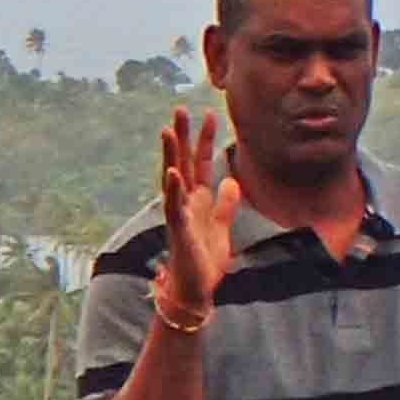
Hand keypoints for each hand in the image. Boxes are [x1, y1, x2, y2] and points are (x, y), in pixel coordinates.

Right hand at [156, 109, 238, 319]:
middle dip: (182, 136)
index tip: (209, 114)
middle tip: (180, 108)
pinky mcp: (178, 230)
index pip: (201, 163)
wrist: (195, 291)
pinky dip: (172, 189)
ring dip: (170, 154)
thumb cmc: (204, 262)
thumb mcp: (221, 227)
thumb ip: (225, 205)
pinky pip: (174, 206)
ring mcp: (179, 214)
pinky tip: (171, 172)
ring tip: (167, 130)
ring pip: (173, 178)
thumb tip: (232, 182)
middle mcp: (186, 202)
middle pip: (183, 162)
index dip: (205, 139)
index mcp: (198, 200)